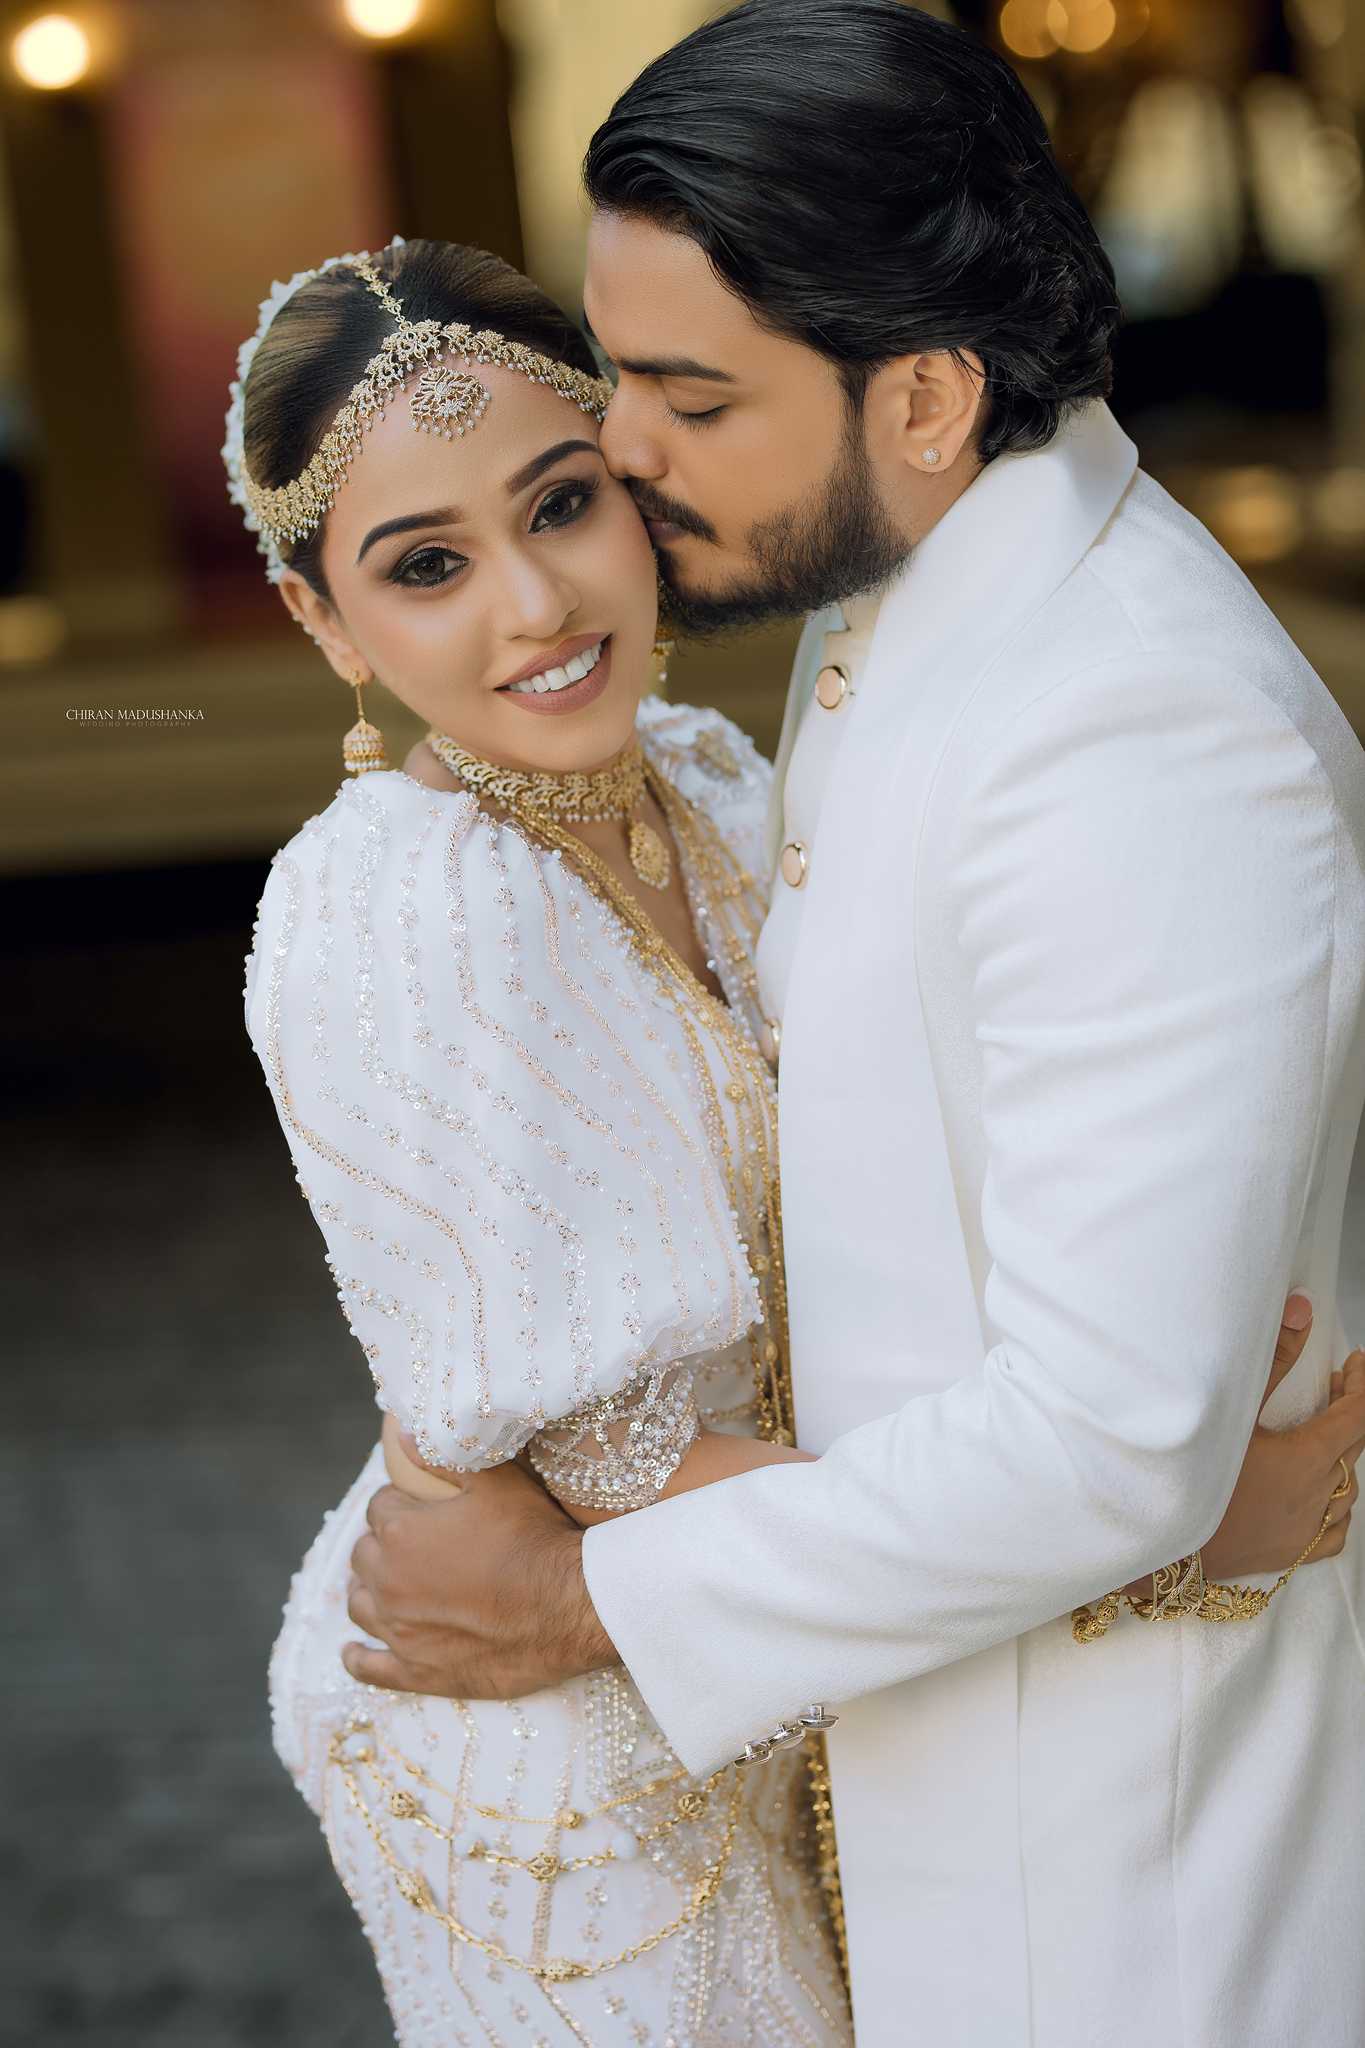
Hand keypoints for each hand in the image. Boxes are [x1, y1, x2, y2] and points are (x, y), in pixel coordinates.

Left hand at [342, 1453, 618, 1698]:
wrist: (570, 1606)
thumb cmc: (534, 1537)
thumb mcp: (497, 1482)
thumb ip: (444, 1457)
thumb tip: (402, 1436)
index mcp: (400, 1534)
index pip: (380, 1508)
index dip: (401, 1503)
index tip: (422, 1507)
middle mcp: (389, 1583)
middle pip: (364, 1556)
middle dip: (383, 1545)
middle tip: (414, 1543)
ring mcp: (399, 1632)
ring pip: (360, 1606)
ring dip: (370, 1591)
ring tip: (388, 1586)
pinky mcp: (416, 1672)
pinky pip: (370, 1668)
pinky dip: (358, 1659)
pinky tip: (352, 1652)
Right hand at [1123, 1298, 1363, 1596]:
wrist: (1167, 1545)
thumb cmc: (1194, 1475)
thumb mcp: (1233, 1412)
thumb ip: (1273, 1359)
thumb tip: (1303, 1312)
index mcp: (1308, 1458)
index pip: (1358, 1416)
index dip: (1361, 1385)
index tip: (1355, 1363)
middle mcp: (1318, 1495)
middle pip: (1354, 1447)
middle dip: (1349, 1412)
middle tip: (1334, 1386)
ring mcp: (1308, 1529)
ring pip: (1349, 1489)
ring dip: (1343, 1457)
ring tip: (1323, 1435)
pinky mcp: (1293, 1553)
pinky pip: (1337, 1531)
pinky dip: (1338, 1507)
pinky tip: (1323, 1496)